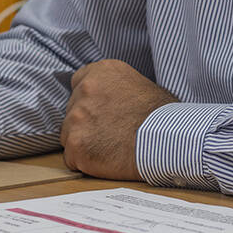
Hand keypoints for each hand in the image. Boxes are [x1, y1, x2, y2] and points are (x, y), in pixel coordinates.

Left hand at [60, 59, 176, 179]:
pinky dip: (85, 161)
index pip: (78, 84)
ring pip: (69, 133)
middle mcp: (85, 89)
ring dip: (84, 141)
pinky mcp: (75, 144)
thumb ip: (115, 87)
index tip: (101, 111)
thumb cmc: (160, 116)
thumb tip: (112, 97)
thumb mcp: (140, 84)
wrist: (164, 139)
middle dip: (86, 122)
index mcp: (101, 71)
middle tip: (108, 132)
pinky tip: (105, 160)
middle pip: (72, 110)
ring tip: (108, 147)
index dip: (89, 100)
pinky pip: (72, 157)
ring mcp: (77, 117)